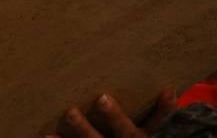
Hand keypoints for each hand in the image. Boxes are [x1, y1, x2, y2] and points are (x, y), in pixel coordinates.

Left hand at [49, 88, 175, 137]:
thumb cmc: (127, 133)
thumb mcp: (142, 124)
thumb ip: (150, 107)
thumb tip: (165, 82)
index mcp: (141, 135)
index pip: (156, 121)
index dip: (164, 108)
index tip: (168, 90)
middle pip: (125, 133)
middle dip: (115, 117)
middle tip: (102, 98)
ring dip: (83, 129)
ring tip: (70, 112)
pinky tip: (48, 135)